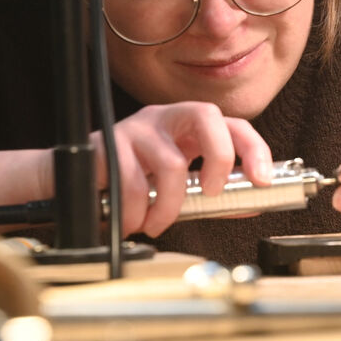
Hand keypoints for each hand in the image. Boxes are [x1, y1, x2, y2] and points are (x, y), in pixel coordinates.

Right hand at [90, 102, 272, 236]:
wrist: (78, 181)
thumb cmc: (133, 181)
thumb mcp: (177, 184)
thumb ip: (211, 194)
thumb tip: (250, 206)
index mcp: (188, 125)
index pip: (232, 123)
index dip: (253, 149)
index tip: (262, 180)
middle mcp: (165, 117)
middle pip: (207, 116)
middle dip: (219, 158)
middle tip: (210, 194)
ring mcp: (137, 127)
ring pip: (171, 163)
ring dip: (168, 208)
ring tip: (156, 224)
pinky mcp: (109, 143)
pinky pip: (133, 183)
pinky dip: (137, 213)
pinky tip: (133, 222)